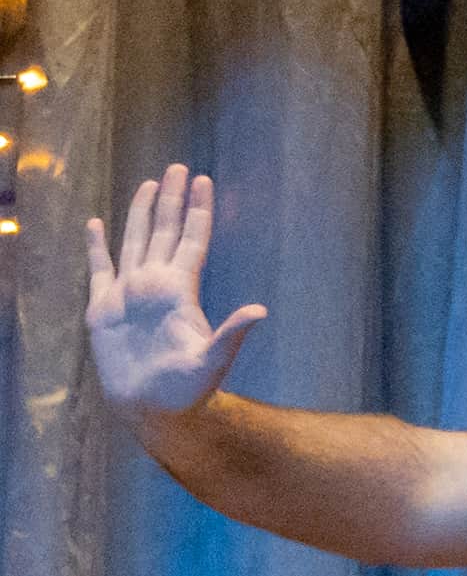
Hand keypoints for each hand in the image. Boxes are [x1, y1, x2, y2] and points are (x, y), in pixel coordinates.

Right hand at [81, 168, 263, 419]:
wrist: (152, 409)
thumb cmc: (187, 390)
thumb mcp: (212, 360)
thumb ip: (232, 334)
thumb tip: (260, 311)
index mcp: (180, 291)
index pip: (191, 240)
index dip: (197, 210)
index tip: (203, 180)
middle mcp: (156, 285)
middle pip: (165, 231)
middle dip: (171, 199)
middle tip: (179, 167)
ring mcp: (129, 294)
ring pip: (135, 242)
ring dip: (141, 213)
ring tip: (149, 184)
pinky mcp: (103, 310)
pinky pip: (99, 269)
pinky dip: (97, 246)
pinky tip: (96, 223)